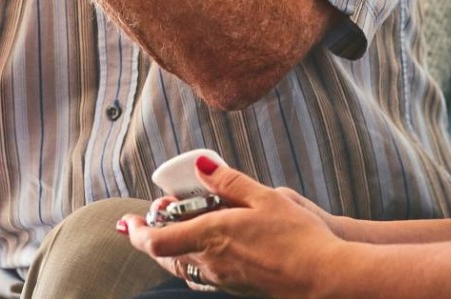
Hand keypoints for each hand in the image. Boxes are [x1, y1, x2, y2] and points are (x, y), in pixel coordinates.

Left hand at [122, 158, 344, 297]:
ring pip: (183, 266)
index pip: (156, 241)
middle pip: (165, 255)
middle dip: (153, 235)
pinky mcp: (238, 289)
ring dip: (172, 248)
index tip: (126, 223)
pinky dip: (193, 259)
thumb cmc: (299, 238)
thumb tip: (200, 165)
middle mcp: (211, 263)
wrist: (324, 278)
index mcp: (212, 237)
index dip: (136, 233)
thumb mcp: (266, 198)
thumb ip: (230, 182)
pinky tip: (207, 248)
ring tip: (177, 229)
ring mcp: (224, 280)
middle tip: (155, 215)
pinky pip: (203, 275)